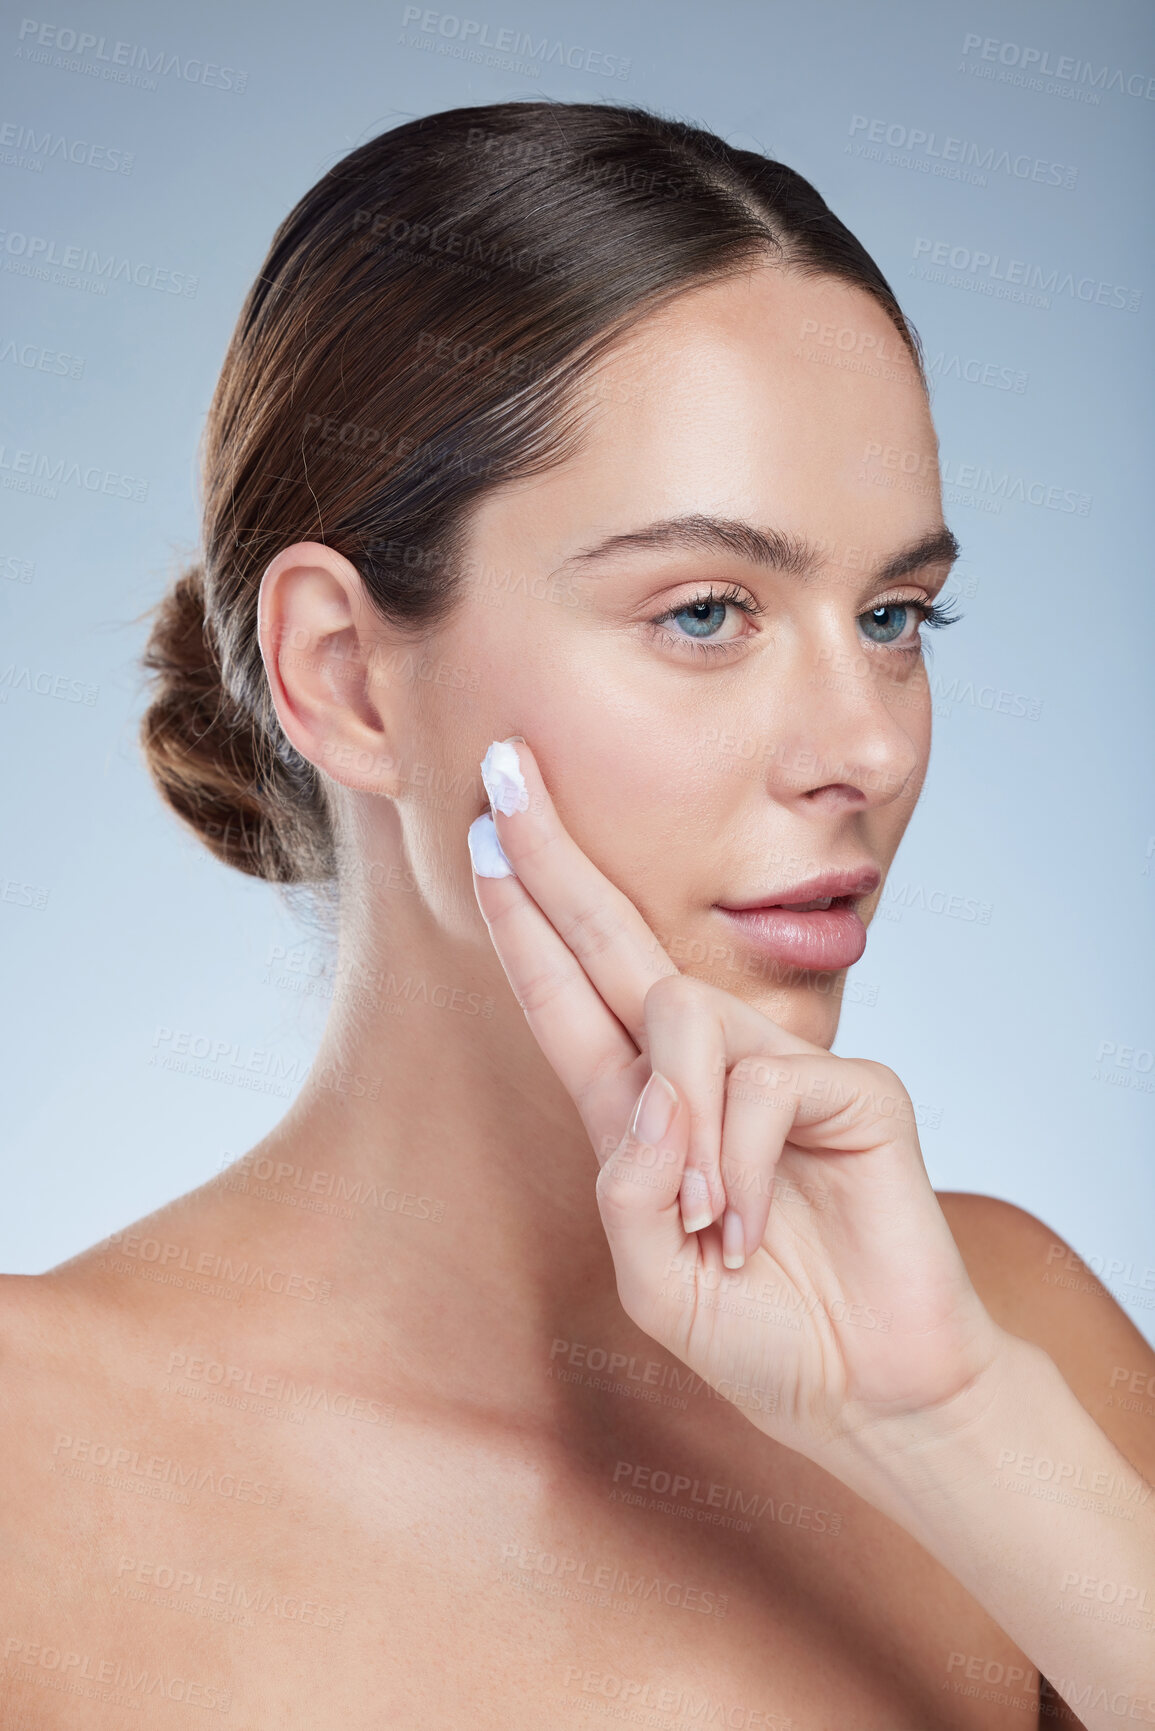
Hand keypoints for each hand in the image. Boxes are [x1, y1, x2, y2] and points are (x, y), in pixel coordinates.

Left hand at [468, 736, 1005, 1468]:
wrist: (869, 1391)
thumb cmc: (760, 1331)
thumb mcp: (654, 1277)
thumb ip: (632, 1185)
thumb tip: (658, 1090)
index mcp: (643, 1109)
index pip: (570, 996)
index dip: (527, 920)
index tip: (488, 836)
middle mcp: (703, 1070)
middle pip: (617, 946)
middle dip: (556, 862)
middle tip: (503, 774)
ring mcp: (777, 1068)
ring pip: (684, 1020)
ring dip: (682, 1129)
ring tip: (711, 1225)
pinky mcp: (850, 1086)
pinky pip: (762, 1085)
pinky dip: (742, 1165)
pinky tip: (754, 1227)